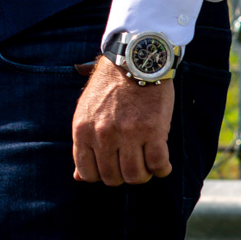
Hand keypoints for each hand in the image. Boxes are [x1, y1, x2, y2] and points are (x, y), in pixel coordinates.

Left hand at [71, 58, 175, 185]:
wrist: (133, 61)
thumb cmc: (109, 88)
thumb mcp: (86, 113)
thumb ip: (83, 145)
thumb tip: (78, 177)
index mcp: (82, 130)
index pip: (88, 173)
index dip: (101, 175)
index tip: (111, 166)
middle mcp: (103, 134)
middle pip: (113, 178)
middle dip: (123, 176)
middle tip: (131, 163)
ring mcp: (128, 133)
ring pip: (136, 176)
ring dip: (143, 174)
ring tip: (146, 162)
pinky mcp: (153, 130)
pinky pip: (159, 165)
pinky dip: (162, 168)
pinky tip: (161, 162)